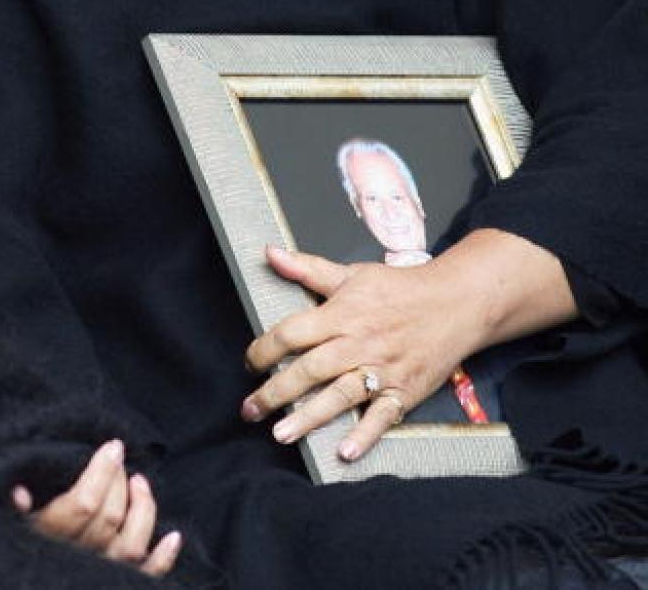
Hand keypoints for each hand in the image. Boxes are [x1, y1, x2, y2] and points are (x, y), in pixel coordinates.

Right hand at [12, 439, 181, 577]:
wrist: (16, 581)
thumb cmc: (15, 552)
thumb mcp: (7, 529)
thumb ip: (14, 512)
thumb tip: (20, 492)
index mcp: (48, 540)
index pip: (83, 503)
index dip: (102, 472)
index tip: (113, 446)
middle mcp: (78, 560)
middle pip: (109, 516)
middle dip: (119, 480)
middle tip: (119, 459)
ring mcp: (100, 576)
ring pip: (131, 544)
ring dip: (142, 508)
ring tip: (140, 483)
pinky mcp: (116, 587)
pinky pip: (146, 576)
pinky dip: (163, 559)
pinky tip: (174, 537)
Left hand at [242, 233, 574, 462]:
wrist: (455, 301)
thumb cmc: (399, 288)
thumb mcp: (352, 273)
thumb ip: (308, 268)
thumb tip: (269, 252)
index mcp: (341, 314)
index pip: (292, 333)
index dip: (265, 348)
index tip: (249, 363)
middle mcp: (358, 344)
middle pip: (309, 369)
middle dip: (275, 392)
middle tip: (248, 410)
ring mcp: (382, 369)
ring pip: (339, 396)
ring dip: (309, 417)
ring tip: (280, 435)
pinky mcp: (405, 390)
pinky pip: (383, 416)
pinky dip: (366, 434)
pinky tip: (346, 451)